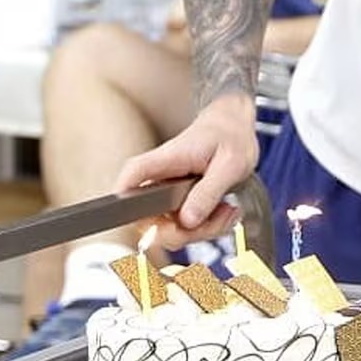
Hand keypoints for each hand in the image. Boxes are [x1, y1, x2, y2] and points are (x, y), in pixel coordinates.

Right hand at [113, 93, 258, 247]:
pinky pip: (185, 230)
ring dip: (204, 230)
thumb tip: (187, 221)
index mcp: (163, 160)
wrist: (235, 129)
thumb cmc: (230, 137)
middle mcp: (157, 180)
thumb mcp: (230, 164)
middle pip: (148, 222)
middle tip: (218, 218)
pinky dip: (208, 228)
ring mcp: (165, 195)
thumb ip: (208, 192)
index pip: (130, 179)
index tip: (153, 223)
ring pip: (169, 232)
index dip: (125, 205)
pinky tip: (225, 212)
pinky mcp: (177, 206)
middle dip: (185, 232)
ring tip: (228, 211)